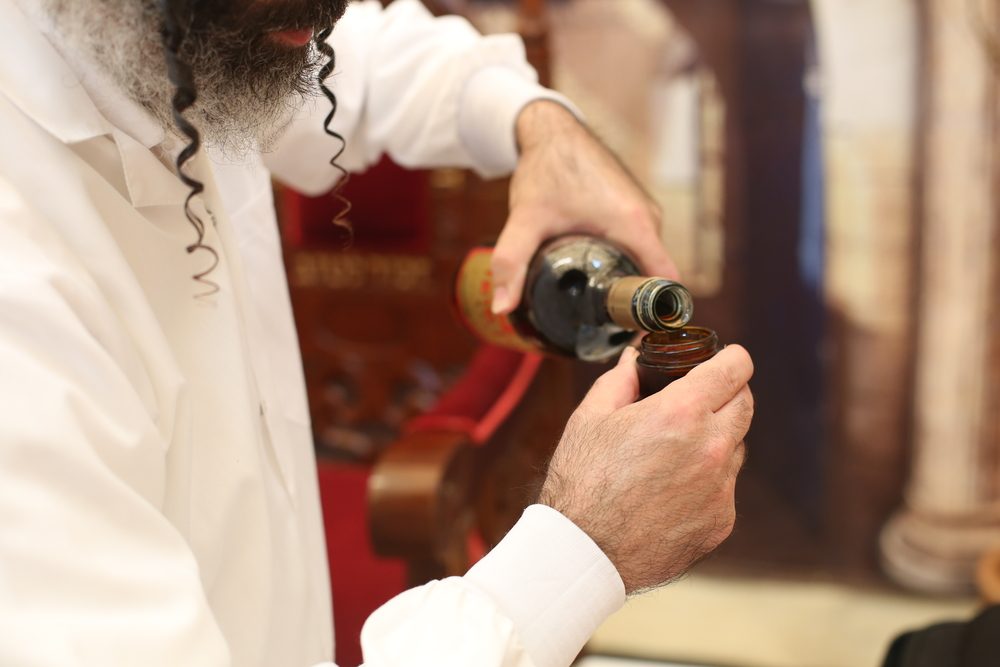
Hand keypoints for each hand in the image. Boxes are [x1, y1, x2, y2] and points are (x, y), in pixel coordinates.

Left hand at [490, 101, 678, 313]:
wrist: (552, 128)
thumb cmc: (546, 168)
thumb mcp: (527, 219)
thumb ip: (512, 262)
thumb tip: (502, 307)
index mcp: (634, 225)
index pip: (665, 282)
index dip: (654, 314)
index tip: (631, 334)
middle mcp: (648, 217)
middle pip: (653, 275)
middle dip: (631, 303)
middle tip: (602, 328)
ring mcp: (644, 210)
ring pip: (645, 259)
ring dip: (625, 281)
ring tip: (597, 307)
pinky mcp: (635, 206)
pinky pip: (639, 244)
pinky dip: (623, 261)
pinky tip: (597, 276)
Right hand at [540, 345, 753, 593]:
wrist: (586, 551)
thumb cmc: (582, 482)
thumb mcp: (591, 417)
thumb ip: (621, 379)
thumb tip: (635, 357)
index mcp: (680, 413)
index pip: (735, 368)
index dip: (730, 357)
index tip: (723, 358)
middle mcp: (710, 448)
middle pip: (745, 403)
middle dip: (727, 393)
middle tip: (700, 397)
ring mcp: (720, 488)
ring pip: (735, 446)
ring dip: (716, 438)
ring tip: (674, 450)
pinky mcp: (721, 521)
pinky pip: (725, 487)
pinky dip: (707, 480)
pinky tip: (671, 488)